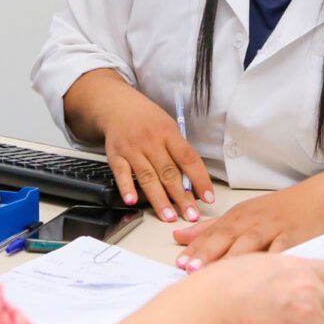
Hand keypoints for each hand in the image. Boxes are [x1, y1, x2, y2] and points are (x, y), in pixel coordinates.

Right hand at [99, 98, 214, 223]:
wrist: (117, 107)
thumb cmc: (148, 121)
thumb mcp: (168, 127)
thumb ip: (178, 152)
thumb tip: (191, 182)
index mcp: (169, 133)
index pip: (188, 158)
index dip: (200, 179)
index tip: (208, 198)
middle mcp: (151, 141)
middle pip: (168, 172)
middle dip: (181, 197)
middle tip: (191, 215)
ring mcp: (132, 149)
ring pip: (147, 177)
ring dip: (159, 199)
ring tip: (168, 216)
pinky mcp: (115, 156)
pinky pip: (121, 174)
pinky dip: (127, 188)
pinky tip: (132, 201)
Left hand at [173, 188, 323, 268]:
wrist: (316, 201)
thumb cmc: (276, 213)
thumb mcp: (240, 216)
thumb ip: (209, 229)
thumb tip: (178, 237)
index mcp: (237, 217)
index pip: (212, 233)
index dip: (196, 248)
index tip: (180, 264)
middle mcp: (252, 221)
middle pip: (227, 236)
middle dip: (208, 253)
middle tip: (191, 269)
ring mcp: (273, 228)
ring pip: (250, 243)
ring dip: (233, 259)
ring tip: (219, 275)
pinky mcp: (294, 237)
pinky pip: (281, 250)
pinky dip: (271, 261)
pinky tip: (261, 275)